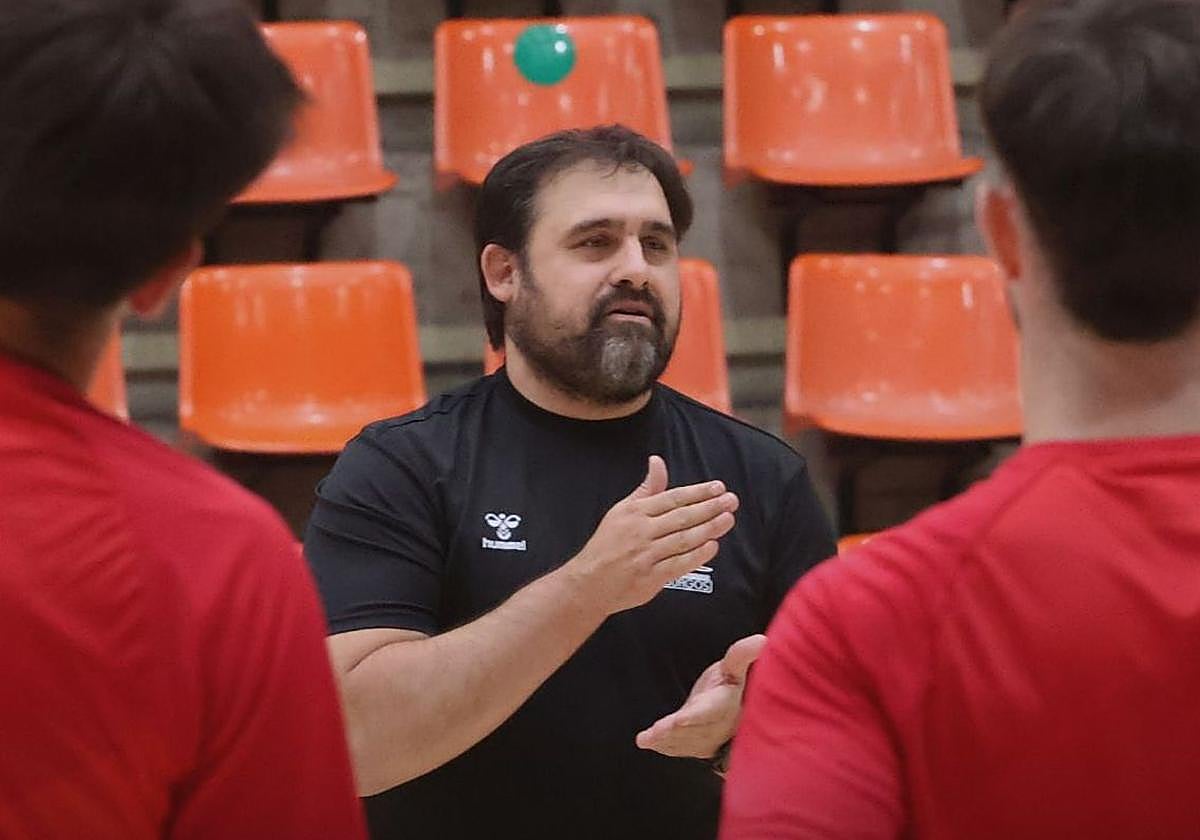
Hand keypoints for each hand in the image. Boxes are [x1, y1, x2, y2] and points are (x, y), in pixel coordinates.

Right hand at [565, 455, 737, 614]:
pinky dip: (696, 555)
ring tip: (728, 519)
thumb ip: (646, 488)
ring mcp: (645, 555)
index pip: (672, 498)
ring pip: (683, 539)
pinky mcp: (650, 578)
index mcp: (635, 513)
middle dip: (710, 507)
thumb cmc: (607, 544)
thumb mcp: (622, 510)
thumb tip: (657, 462)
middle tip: (731, 501)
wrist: (590, 582)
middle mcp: (641, 532)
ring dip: (709, 529)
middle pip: (682, 517)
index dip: (698, 492)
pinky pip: (678, 564)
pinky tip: (712, 546)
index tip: (718, 487)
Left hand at [635, 633, 766, 759]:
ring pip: (683, 742)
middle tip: (655, 732)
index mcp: (724, 705)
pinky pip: (676, 748)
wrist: (734, 715)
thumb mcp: (734, 669)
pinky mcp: (693, 747)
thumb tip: (763, 640)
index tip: (681, 718)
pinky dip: (661, 746)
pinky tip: (644, 742)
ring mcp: (704, 739)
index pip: (710, 711)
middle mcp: (715, 726)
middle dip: (674, 732)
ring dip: (664, 741)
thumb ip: (742, 655)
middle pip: (693, 731)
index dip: (696, 716)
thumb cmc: (729, 686)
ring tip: (646, 739)